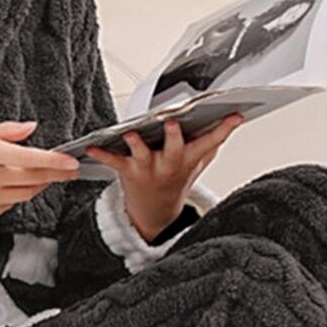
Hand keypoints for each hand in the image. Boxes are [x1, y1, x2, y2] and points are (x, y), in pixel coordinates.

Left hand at [85, 112, 243, 240]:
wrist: (153, 210)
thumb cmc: (174, 178)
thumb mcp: (197, 163)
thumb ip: (210, 142)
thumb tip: (232, 119)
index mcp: (188, 159)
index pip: (210, 143)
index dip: (224, 129)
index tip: (235, 116)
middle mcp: (169, 164)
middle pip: (174, 149)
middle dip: (174, 137)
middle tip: (172, 124)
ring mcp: (148, 169)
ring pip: (143, 155)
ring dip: (136, 144)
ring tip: (131, 134)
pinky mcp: (127, 172)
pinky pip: (113, 162)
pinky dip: (102, 154)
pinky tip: (91, 147)